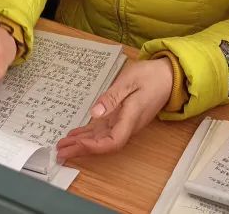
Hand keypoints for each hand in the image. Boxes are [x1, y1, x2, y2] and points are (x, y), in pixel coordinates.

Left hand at [56, 58, 173, 160]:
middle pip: (103, 144)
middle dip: (81, 149)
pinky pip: (103, 131)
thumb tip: (94, 114)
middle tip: (60, 152)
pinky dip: (88, 133)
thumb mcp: (130, 81)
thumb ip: (112, 98)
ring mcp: (125, 123)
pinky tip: (76, 135)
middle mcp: (128, 125)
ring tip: (63, 146)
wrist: (168, 77)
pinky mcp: (122, 118)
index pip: (113, 141)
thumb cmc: (151, 76)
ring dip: (82, 143)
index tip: (76, 143)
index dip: (94, 146)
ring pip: (101, 138)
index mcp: (131, 118)